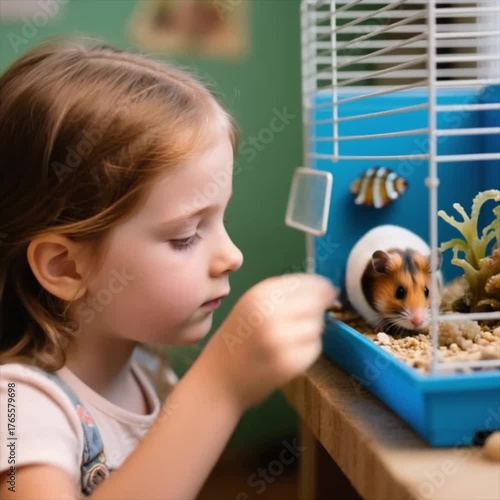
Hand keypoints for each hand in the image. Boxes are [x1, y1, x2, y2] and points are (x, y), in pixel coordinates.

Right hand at [202, 273, 336, 410]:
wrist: (218, 380)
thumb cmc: (236, 339)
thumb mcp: (251, 305)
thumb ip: (283, 294)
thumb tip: (326, 289)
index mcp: (260, 294)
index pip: (309, 282)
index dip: (321, 288)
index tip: (324, 294)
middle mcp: (271, 313)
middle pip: (318, 302)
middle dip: (317, 309)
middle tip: (302, 319)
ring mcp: (282, 340)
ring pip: (317, 325)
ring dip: (311, 330)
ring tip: (289, 338)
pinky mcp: (290, 364)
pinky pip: (315, 348)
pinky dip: (308, 350)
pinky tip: (288, 354)